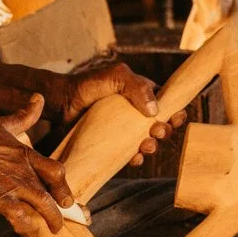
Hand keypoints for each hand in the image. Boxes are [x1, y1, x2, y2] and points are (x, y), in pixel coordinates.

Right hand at [0, 94, 73, 236]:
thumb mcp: (3, 124)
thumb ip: (24, 115)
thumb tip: (39, 98)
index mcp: (25, 155)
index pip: (56, 171)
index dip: (64, 186)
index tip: (67, 197)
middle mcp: (23, 171)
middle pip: (53, 192)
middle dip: (62, 209)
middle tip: (61, 220)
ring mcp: (12, 185)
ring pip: (42, 206)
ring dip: (50, 220)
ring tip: (52, 229)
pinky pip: (19, 216)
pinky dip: (25, 224)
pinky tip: (23, 226)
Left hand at [47, 61, 188, 165]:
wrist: (62, 103)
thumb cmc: (88, 85)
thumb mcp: (115, 77)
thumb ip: (137, 86)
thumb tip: (154, 110)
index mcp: (141, 93)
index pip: (167, 103)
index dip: (175, 112)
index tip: (175, 118)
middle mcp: (135, 112)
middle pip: (160, 125)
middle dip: (164, 131)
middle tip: (156, 131)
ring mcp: (124, 129)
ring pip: (148, 142)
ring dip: (152, 147)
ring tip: (145, 146)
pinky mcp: (113, 144)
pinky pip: (130, 155)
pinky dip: (136, 159)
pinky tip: (134, 159)